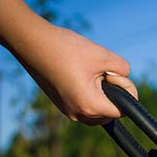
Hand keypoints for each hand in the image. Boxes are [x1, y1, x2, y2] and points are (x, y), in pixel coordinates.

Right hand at [15, 22, 137, 124]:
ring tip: (91, 72)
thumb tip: (124, 77)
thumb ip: (123, 69)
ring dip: (102, 93)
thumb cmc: (66, 49)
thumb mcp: (104, 55)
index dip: (127, 92)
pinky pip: (85, 104)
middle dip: (113, 93)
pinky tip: (81, 73)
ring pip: (98, 109)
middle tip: (102, 71)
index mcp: (90, 107)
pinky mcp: (61, 104)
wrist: (30, 42)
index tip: (114, 73)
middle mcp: (79, 115)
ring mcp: (68, 111)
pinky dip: (90, 93)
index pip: (122, 111)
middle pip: (111, 112)